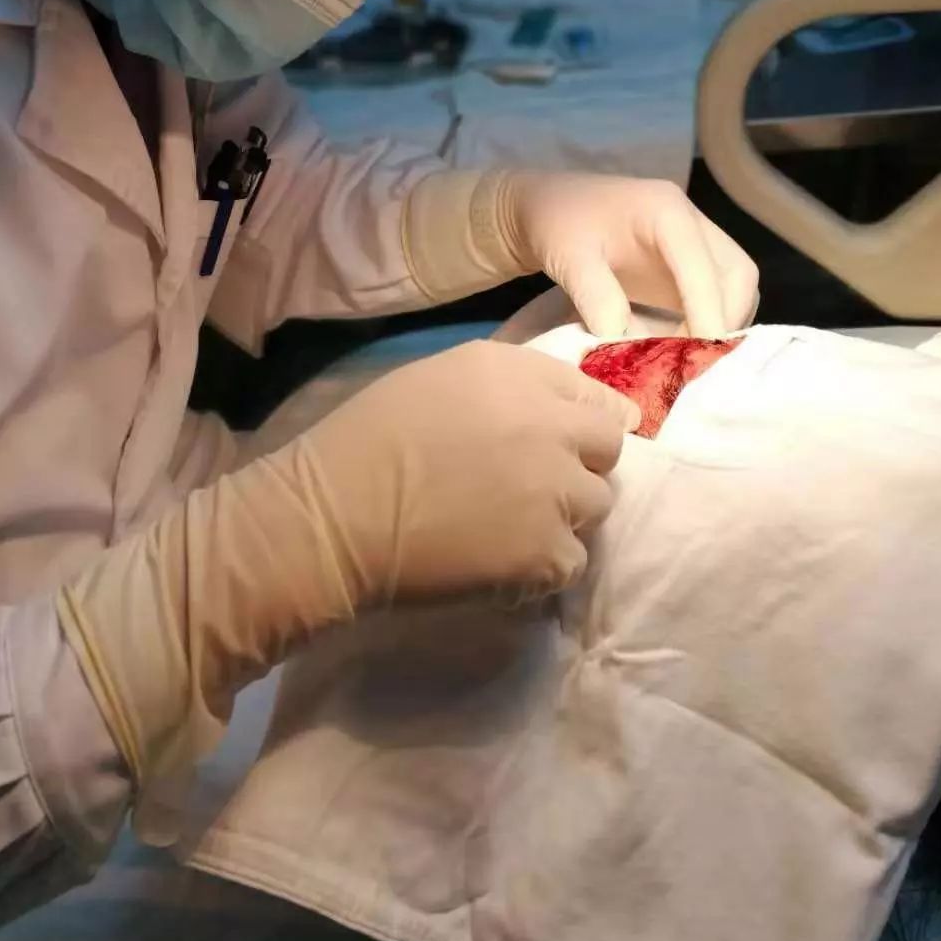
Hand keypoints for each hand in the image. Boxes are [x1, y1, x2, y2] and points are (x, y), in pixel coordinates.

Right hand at [58, 340, 634, 816]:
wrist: (332, 516)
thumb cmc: (364, 442)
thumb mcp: (437, 382)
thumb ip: (507, 389)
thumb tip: (562, 410)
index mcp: (515, 372)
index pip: (592, 391)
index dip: (584, 420)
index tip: (570, 443)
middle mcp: (548, 423)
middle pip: (608, 447)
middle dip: (580, 467)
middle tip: (534, 489)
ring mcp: (554, 490)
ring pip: (595, 506)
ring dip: (562, 518)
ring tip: (509, 529)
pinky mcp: (545, 552)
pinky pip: (570, 562)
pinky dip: (541, 569)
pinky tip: (497, 565)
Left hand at [495, 173, 758, 338]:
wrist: (548, 211)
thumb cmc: (557, 225)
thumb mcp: (567, 256)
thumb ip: (595, 295)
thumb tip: (623, 339)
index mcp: (665, 209)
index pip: (699, 261)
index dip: (705, 306)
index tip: (700, 349)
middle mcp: (690, 224)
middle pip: (736, 274)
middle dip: (723, 319)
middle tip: (690, 359)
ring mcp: (693, 247)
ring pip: (734, 288)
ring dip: (719, 326)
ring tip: (682, 358)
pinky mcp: (686, 269)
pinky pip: (715, 298)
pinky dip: (706, 326)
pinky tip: (678, 349)